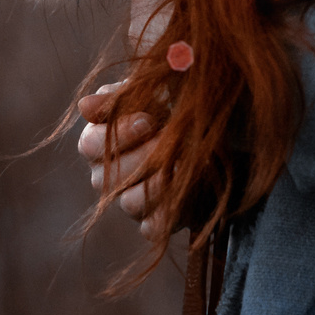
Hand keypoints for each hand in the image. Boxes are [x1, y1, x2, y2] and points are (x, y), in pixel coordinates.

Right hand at [76, 0, 181, 234]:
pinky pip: (152, 228)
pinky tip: (187, 195)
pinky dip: (168, 213)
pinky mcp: (160, 219)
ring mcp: (134, 198)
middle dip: (140, 158)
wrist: (230, 123)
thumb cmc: (184, 98)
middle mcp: (114, 172)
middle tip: (169, 141)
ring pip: (128, 204)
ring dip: (155, 185)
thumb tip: (84, 105)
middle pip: (104, 179)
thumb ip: (123, 95)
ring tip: (184, 165)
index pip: (91, 145)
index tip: (149, 118)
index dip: (117, 134)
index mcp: (106, 138)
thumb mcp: (158, 86)